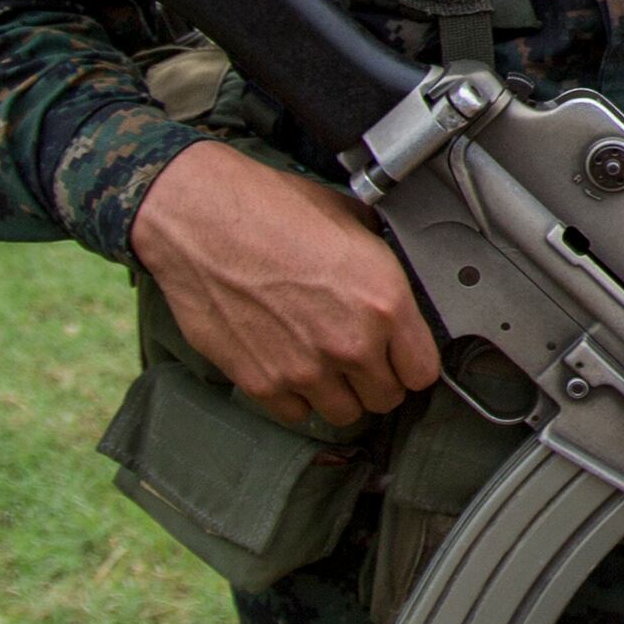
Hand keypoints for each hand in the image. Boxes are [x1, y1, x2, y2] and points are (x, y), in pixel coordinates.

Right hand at [130, 140, 441, 433]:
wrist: (200, 218)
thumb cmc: (267, 209)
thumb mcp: (347, 220)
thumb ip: (378, 265)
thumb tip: (390, 281)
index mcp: (382, 301)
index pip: (423, 371)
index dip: (412, 362)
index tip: (401, 357)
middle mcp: (350, 342)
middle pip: (387, 398)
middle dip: (377, 379)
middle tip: (360, 357)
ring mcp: (305, 369)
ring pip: (345, 414)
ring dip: (339, 393)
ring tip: (324, 362)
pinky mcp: (261, 382)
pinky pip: (297, 414)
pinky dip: (296, 397)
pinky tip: (289, 364)